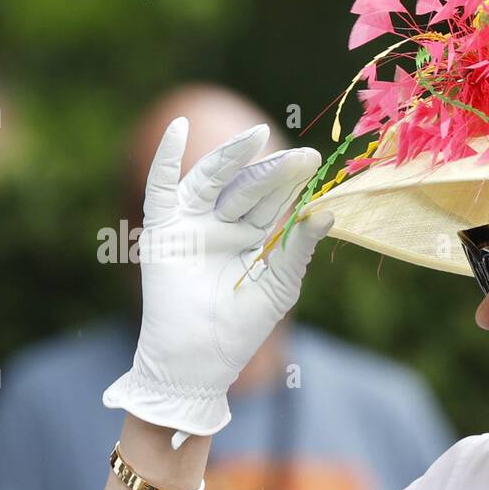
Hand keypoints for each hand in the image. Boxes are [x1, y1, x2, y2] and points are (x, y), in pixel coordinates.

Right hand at [102, 117, 333, 448]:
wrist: (199, 360)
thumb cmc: (242, 328)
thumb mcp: (280, 284)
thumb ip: (299, 247)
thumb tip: (327, 212)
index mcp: (255, 236)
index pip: (276, 201)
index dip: (294, 183)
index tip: (316, 163)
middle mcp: (225, 224)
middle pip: (249, 186)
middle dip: (274, 171)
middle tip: (302, 157)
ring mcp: (193, 223)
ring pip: (213, 179)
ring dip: (233, 157)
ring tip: (256, 136)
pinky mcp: (163, 228)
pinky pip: (161, 187)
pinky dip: (165, 158)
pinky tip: (177, 128)